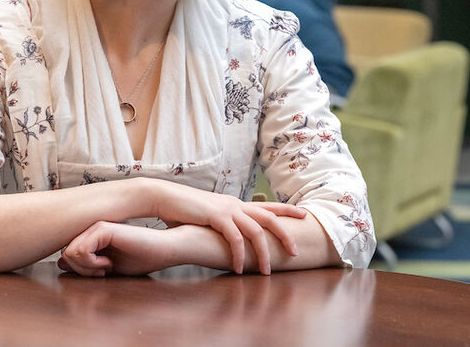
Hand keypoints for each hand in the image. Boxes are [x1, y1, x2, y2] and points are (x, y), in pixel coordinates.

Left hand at [59, 221, 174, 276]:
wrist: (164, 249)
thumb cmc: (142, 258)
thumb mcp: (108, 268)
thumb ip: (86, 264)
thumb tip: (61, 263)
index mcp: (92, 237)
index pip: (68, 256)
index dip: (80, 271)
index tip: (100, 275)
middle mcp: (90, 230)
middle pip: (66, 255)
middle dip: (82, 271)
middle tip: (103, 273)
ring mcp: (95, 227)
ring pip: (70, 253)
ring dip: (87, 268)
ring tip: (107, 268)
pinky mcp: (102, 228)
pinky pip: (80, 250)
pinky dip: (92, 263)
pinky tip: (108, 264)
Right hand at [150, 180, 306, 274]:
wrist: (165, 197)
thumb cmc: (184, 210)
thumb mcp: (209, 216)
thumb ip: (222, 224)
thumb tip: (228, 237)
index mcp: (235, 204)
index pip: (267, 206)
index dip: (286, 210)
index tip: (304, 214)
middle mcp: (235, 204)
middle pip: (269, 217)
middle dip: (285, 234)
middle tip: (295, 252)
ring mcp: (227, 209)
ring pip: (255, 231)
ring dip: (262, 253)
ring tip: (266, 272)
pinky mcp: (216, 217)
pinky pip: (234, 238)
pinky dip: (239, 255)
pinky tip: (239, 268)